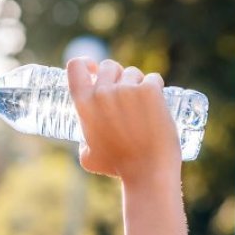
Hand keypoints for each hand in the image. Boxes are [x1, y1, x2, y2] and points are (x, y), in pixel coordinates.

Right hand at [67, 57, 180, 179]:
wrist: (147, 171)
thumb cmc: (118, 167)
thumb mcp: (88, 156)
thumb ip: (84, 141)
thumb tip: (86, 139)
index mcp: (84, 104)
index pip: (76, 66)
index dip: (85, 63)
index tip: (93, 69)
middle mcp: (102, 92)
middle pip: (108, 66)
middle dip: (117, 76)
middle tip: (126, 94)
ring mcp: (127, 89)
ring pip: (133, 72)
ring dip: (138, 83)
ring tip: (143, 106)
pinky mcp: (150, 90)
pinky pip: (153, 78)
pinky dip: (156, 87)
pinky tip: (158, 102)